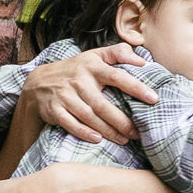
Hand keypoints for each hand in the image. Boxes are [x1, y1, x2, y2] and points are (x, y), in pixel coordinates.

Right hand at [20, 42, 149, 145]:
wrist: (38, 82)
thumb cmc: (76, 69)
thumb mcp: (94, 55)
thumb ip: (118, 53)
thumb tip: (143, 60)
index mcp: (92, 66)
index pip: (118, 76)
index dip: (136, 87)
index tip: (153, 98)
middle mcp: (79, 81)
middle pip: (103, 104)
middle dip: (122, 121)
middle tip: (139, 132)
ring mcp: (65, 96)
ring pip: (89, 117)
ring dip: (108, 131)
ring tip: (125, 139)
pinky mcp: (55, 110)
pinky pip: (71, 124)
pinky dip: (84, 132)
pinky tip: (98, 140)